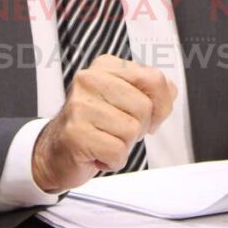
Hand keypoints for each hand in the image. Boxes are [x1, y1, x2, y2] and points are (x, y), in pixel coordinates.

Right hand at [32, 54, 177, 193]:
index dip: (159, 105)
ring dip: (124, 145)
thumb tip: (169, 91)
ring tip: (104, 139)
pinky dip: (113, 161)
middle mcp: (90, 79)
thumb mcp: (125, 100)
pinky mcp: (76, 132)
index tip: (143, 115)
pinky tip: (97, 153)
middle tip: (116, 130)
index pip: (154, 79)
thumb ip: (151, 92)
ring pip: (131, 130)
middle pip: (144, 107)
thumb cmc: (94, 126)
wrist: (57, 151)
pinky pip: (117, 152)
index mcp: (106, 66)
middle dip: (138, 128)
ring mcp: (80, 105)